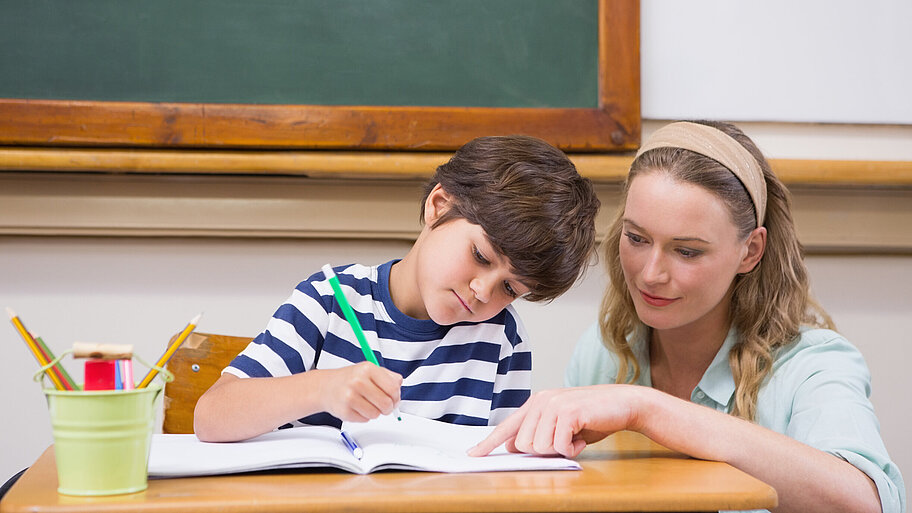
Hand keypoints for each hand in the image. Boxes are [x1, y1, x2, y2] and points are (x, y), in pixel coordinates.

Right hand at [314, 363, 401, 421]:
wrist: (325, 387)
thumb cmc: (350, 379)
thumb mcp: (369, 370)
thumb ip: (388, 376)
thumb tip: (399, 387)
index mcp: (367, 369)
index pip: (393, 388)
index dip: (397, 396)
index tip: (394, 398)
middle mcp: (358, 381)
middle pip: (386, 403)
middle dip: (388, 407)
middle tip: (383, 405)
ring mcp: (350, 397)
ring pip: (376, 414)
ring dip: (375, 412)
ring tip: (366, 404)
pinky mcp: (344, 411)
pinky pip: (365, 420)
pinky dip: (364, 416)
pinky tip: (357, 407)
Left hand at [468, 385, 641, 457]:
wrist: (622, 404)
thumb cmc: (592, 418)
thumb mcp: (560, 426)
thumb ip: (537, 433)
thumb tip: (513, 447)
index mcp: (535, 404)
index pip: (506, 426)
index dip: (489, 443)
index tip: (472, 454)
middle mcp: (540, 401)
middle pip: (524, 445)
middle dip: (544, 451)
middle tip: (564, 441)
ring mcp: (553, 405)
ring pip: (539, 447)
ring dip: (560, 450)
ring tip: (575, 437)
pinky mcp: (567, 412)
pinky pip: (559, 445)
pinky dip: (572, 449)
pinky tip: (582, 438)